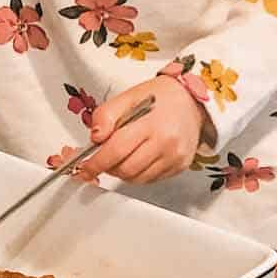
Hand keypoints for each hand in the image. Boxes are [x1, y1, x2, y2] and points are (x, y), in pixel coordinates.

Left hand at [77, 78, 207, 184]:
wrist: (191, 99)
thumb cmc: (159, 97)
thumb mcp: (127, 97)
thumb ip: (105, 115)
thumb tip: (95, 138)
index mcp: (150, 122)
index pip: (116, 150)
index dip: (96, 163)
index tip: (85, 168)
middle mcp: (166, 142)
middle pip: (126, 169)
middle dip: (108, 167)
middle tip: (104, 158)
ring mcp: (175, 157)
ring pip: (137, 179)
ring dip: (122, 172)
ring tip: (123, 155)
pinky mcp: (180, 166)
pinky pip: (151, 180)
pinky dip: (139, 173)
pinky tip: (140, 157)